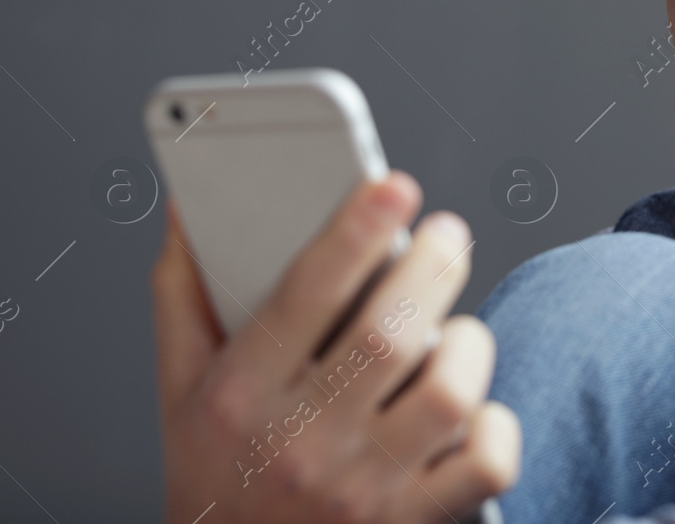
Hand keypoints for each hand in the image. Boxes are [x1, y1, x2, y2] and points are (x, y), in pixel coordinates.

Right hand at [152, 170, 520, 522]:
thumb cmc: (214, 473)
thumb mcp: (177, 388)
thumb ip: (184, 292)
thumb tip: (194, 205)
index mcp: (237, 397)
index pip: (305, 296)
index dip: (355, 232)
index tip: (392, 185)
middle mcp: (298, 445)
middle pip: (389, 334)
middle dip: (432, 265)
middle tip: (445, 235)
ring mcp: (359, 490)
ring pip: (448, 393)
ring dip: (468, 342)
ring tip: (456, 325)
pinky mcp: (408, 523)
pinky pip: (484, 464)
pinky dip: (497, 424)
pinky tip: (475, 404)